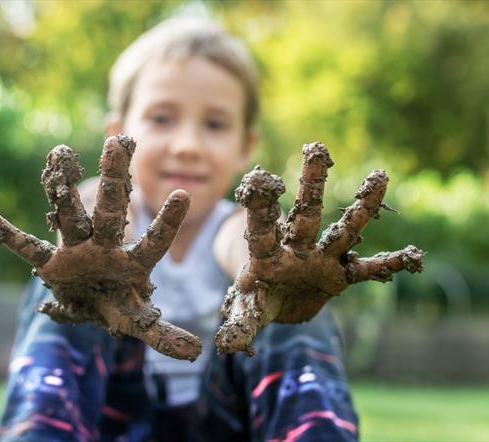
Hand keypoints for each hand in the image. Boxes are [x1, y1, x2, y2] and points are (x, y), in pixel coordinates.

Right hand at [0, 135, 200, 360]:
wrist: (89, 303)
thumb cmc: (119, 305)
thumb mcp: (139, 321)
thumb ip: (163, 333)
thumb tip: (197, 352)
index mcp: (132, 262)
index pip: (154, 241)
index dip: (168, 222)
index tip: (183, 195)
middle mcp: (105, 246)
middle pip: (110, 211)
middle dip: (113, 180)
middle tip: (116, 143)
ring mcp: (77, 249)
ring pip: (71, 214)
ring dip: (62, 187)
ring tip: (60, 153)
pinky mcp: (52, 261)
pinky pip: (29, 248)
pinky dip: (10, 237)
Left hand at [215, 142, 424, 354]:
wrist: (277, 303)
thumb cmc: (256, 298)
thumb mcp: (247, 310)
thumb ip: (240, 323)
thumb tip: (227, 345)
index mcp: (267, 254)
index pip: (262, 227)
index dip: (261, 206)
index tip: (258, 178)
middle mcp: (297, 249)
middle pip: (306, 213)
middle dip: (312, 184)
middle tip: (317, 147)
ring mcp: (321, 259)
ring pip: (343, 230)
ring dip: (361, 208)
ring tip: (379, 176)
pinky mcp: (339, 275)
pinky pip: (367, 270)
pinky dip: (388, 265)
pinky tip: (412, 257)